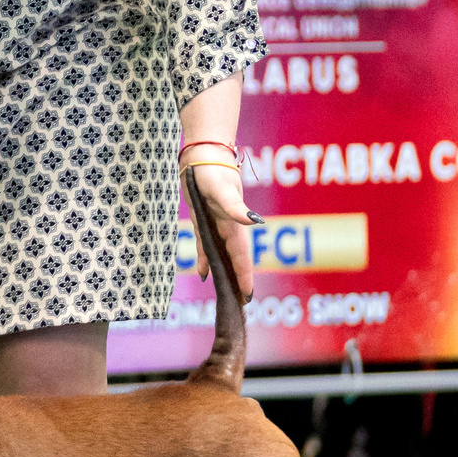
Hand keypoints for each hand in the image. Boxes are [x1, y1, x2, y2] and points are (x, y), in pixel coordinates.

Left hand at [186, 161, 257, 297]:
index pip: (241, 255)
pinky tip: (204, 273)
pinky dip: (205, 259)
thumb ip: (236, 208)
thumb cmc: (211, 169)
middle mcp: (227, 225)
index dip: (244, 275)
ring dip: (225, 272)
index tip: (247, 295)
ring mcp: (215, 223)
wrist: (202, 153)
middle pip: (234, 258)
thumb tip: (255, 223)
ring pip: (221, 254)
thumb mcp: (222, 189)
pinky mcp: (204, 218)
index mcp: (233, 223)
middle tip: (241, 303)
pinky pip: (205, 244)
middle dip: (239, 279)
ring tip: (227, 293)